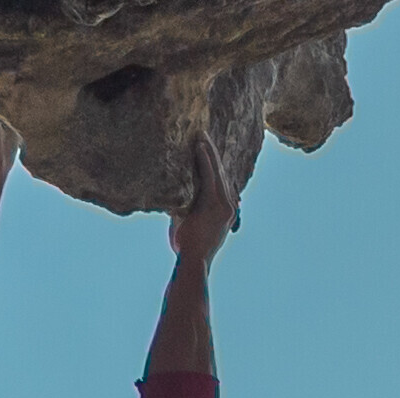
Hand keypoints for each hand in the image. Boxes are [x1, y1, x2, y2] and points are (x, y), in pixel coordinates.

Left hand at [169, 132, 239, 263]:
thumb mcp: (187, 223)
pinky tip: (199, 148)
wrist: (193, 260)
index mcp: (224, 210)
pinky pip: (209, 177)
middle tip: (203, 135)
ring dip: (208, 152)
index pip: (219, 181)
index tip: (205, 150)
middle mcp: (228, 205)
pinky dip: (204, 161)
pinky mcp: (216, 204)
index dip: (213, 164)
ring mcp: (224, 204)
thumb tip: (171, 195)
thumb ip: (184, 208)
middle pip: (220, 173)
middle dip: (212, 153)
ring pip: (216, 171)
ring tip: (200, 135)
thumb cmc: (186, 247)